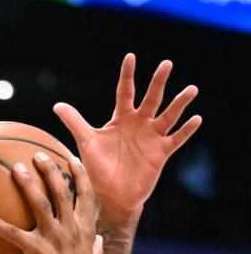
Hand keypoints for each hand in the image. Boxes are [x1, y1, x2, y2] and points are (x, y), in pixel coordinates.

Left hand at [0, 154, 99, 253]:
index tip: (71, 158)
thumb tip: (97, 239)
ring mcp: (53, 238)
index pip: (87, 194)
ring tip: (15, 168)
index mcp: (86, 230)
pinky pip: (11, 233)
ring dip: (28, 183)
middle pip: (62, 190)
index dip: (80, 174)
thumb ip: (95, 248)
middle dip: (50, 169)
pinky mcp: (35, 251)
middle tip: (38, 154)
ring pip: (40, 203)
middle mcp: (71, 229)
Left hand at [54, 54, 200, 222]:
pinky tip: (196, 119)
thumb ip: (75, 123)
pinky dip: (186, 130)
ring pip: (168, 115)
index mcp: (122, 118)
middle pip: (151, 98)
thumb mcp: (87, 143)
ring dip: (180, 103)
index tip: (130, 57)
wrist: (111, 196)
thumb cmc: (99, 169)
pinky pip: (176, 139)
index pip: (125, 92)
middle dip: (158, 82)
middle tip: (166, 64)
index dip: (127, 76)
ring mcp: (152, 137)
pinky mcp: (161, 153)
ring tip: (191, 90)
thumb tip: (57, 105)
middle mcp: (140, 123)